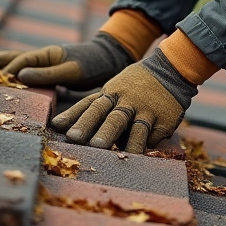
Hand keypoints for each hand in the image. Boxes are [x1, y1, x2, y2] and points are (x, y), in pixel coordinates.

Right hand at [0, 32, 133, 90]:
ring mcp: (50, 64)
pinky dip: (21, 72)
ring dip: (7, 64)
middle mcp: (46, 57)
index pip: (22, 62)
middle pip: (18, 58)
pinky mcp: (55, 72)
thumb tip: (19, 76)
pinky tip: (17, 77)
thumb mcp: (72, 71)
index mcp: (48, 54)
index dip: (9, 69)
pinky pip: (33, 72)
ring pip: (24, 64)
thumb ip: (47, 74)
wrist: (112, 60)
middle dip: (1, 59)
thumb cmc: (94, 65)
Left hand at [50, 49, 196, 152]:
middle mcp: (128, 102)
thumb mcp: (109, 90)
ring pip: (137, 128)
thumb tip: (55, 125)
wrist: (169, 70)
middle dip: (101, 130)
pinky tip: (143, 152)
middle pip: (112, 118)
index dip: (78, 119)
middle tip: (89, 144)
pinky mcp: (164, 120)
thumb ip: (86, 108)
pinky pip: (155, 136)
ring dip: (129, 142)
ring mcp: (147, 110)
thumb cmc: (131, 85)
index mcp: (111, 94)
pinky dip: (148, 144)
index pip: (91, 107)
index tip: (63, 131)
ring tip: (122, 156)